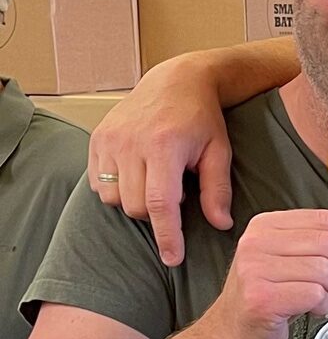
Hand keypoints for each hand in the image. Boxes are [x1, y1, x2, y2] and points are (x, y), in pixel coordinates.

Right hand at [88, 54, 236, 266]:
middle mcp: (130, 143)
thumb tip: (220, 225)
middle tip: (176, 191)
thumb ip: (217, 190)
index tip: (172, 258)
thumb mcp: (219, 152)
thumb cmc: (202, 119)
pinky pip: (99, 184)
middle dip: (156, 213)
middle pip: (135, 206)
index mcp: (163, 146)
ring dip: (135, 202)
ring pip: (114, 198)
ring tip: (157, 181)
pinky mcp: (96, 139)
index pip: (159, 204)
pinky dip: (117, 189)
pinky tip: (138, 175)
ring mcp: (109, 140)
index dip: (166, 236)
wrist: (176, 81)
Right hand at [197, 210, 327, 338]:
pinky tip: (318, 309)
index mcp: (268, 225)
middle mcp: (258, 242)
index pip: (326, 219)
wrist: (232, 334)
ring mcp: (255, 269)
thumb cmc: (270, 298)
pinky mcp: (261, 298)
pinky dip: (325, 304)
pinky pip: (313, 294)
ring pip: (324, 269)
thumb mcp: (305, 265)